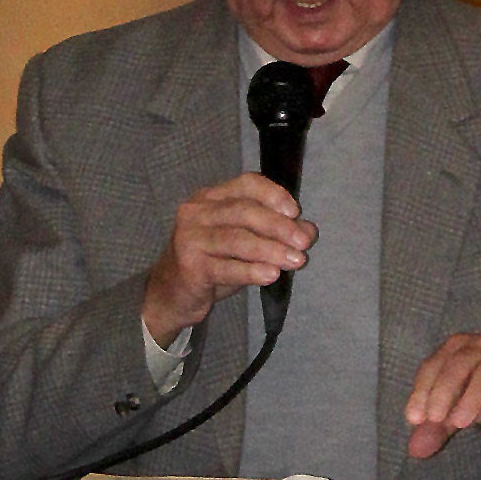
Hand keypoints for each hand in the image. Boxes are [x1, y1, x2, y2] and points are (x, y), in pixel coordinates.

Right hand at [143, 173, 316, 345]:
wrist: (171, 295)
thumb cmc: (211, 264)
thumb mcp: (244, 246)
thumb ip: (273, 234)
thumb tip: (309, 231)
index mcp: (210, 197)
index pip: (246, 184)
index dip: (273, 195)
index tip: (295, 211)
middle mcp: (196, 211)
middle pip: (244, 211)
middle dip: (278, 226)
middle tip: (303, 242)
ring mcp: (189, 237)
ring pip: (237, 239)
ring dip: (271, 249)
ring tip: (296, 261)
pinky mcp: (189, 265)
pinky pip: (226, 267)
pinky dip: (251, 270)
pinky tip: (272, 275)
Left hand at [404, 335, 480, 459]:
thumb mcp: (458, 400)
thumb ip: (437, 423)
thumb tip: (415, 450)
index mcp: (457, 348)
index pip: (434, 365)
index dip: (422, 390)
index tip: (414, 418)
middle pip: (459, 365)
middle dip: (443, 391)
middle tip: (433, 419)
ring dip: (471, 399)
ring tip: (459, 424)